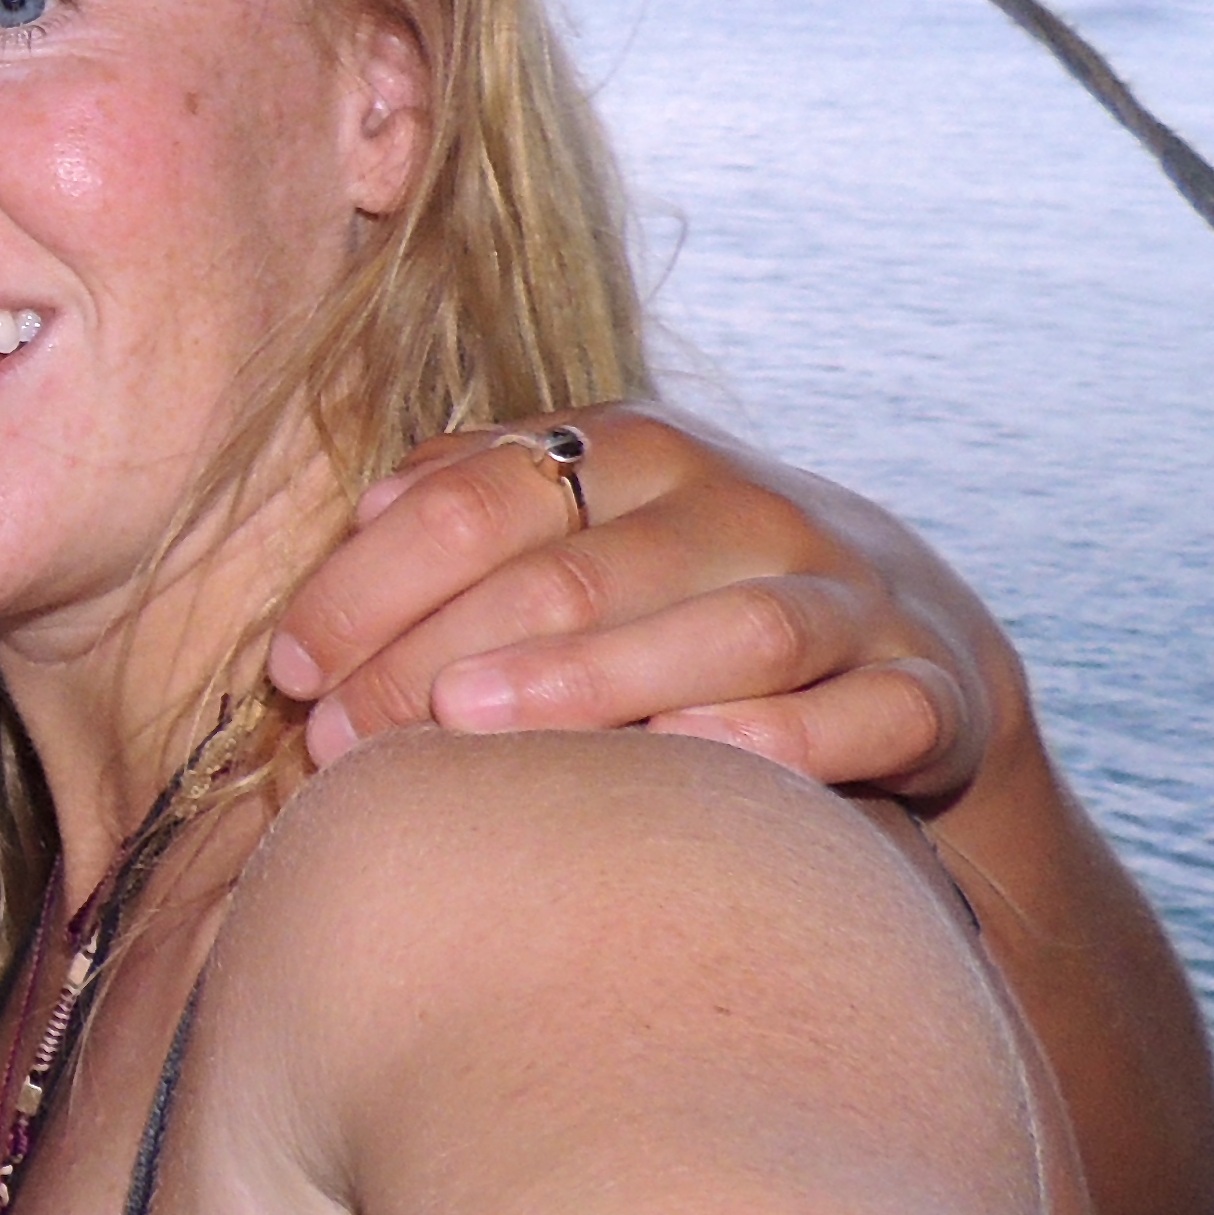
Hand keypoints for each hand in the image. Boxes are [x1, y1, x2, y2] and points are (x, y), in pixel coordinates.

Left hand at [266, 405, 1008, 805]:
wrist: (902, 625)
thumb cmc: (676, 581)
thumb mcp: (581, 516)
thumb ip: (469, 499)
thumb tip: (364, 513)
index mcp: (632, 451)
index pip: (477, 501)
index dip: (368, 584)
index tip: (290, 673)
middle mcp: (738, 508)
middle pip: (571, 575)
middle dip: (439, 656)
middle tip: (343, 737)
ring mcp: (839, 595)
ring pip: (721, 632)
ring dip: (591, 680)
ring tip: (473, 726)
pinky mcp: (923, 688)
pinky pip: (859, 714)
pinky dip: (779, 739)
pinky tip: (692, 763)